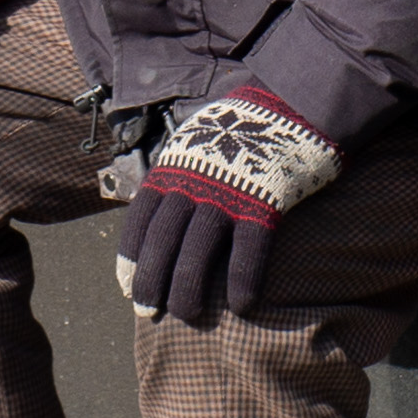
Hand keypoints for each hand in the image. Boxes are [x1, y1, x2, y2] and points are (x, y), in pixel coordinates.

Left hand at [121, 87, 341, 322]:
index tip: (126, 286)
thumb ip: (178, 175)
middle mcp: (193, 183)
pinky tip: (240, 306)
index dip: (131, 256)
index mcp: (172, 168)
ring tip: (188, 316)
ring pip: (197, 253)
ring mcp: (228, 195)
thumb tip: (160, 209)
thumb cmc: (238, 129)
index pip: (140, 220)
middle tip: (148, 313)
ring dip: (188, 290)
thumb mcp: (193, 142)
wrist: (291, 101)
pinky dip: (242, 281)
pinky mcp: (265, 204)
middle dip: (150, 281)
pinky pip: (248, 252)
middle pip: (162, 242)